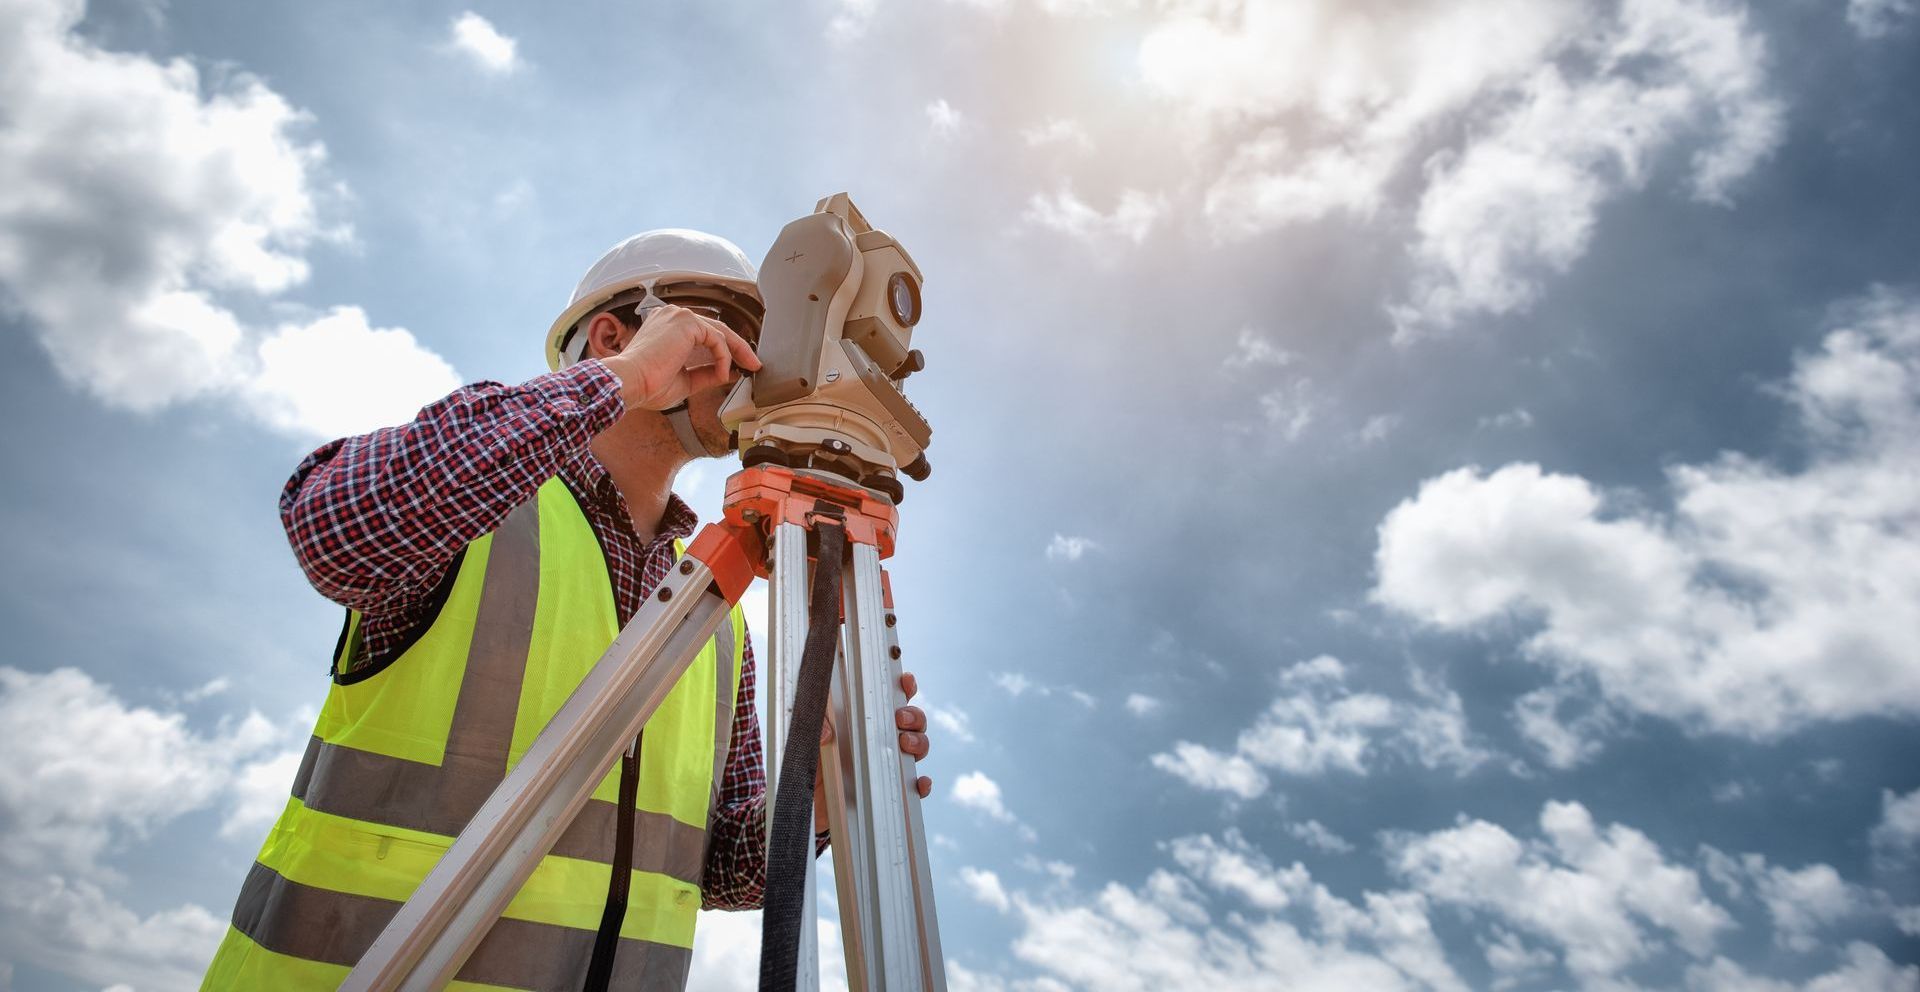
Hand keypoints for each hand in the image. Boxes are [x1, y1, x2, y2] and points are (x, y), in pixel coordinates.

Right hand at [599, 304, 760, 410]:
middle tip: (753, 364)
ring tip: (748, 367)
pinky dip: (723, 357)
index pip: (704, 334)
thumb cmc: (647, 384)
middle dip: (739, 348)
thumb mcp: (686, 380)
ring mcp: (679, 316)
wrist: (630, 383)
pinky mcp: (686, 322)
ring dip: (737, 351)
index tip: (739, 366)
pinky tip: (721, 373)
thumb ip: (706, 373)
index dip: (725, 350)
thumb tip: (728, 373)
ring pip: (720, 331)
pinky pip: (717, 339)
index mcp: (668, 327)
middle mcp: (673, 316)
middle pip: (716, 329)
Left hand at [814, 672, 933, 832]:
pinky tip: (919, 782)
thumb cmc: (807, 766)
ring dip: (919, 743)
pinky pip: (913, 787)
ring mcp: (886, 765)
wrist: (804, 805)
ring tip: (905, 744)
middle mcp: (878, 740)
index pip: (888, 699)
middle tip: (901, 719)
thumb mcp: (804, 741)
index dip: (903, 687)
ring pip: (918, 748)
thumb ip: (813, 728)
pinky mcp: (888, 793)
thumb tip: (828, 732)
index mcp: (861, 720)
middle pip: (911, 721)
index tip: (905, 681)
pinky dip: (921, 784)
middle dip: (914, 715)